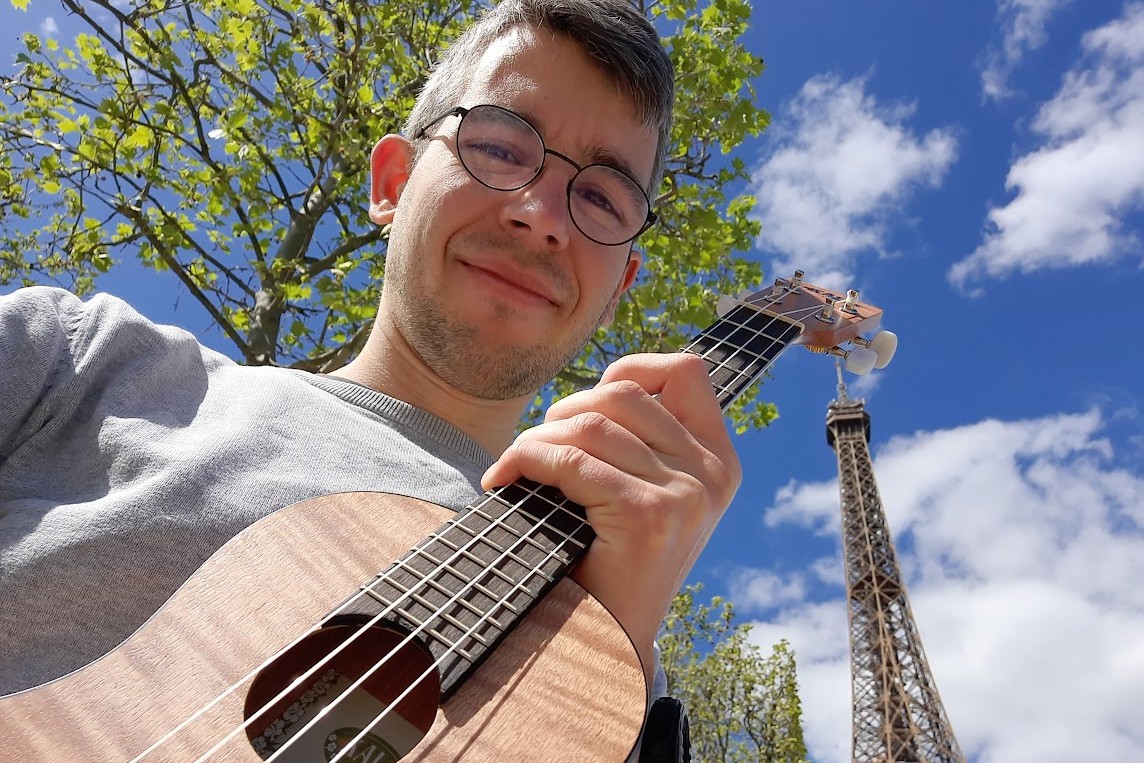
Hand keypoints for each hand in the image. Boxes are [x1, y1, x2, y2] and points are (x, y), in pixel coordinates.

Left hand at [481, 353, 741, 681]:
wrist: (610, 641)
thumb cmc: (614, 560)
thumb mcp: (649, 492)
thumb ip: (641, 440)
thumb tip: (591, 390)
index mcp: (719, 460)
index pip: (686, 371)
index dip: (629, 369)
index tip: (585, 407)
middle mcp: (711, 473)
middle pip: (624, 393)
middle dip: (565, 410)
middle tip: (538, 448)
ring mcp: (685, 494)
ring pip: (592, 424)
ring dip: (538, 437)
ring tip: (517, 465)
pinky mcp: (648, 515)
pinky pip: (571, 461)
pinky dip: (526, 460)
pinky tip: (504, 480)